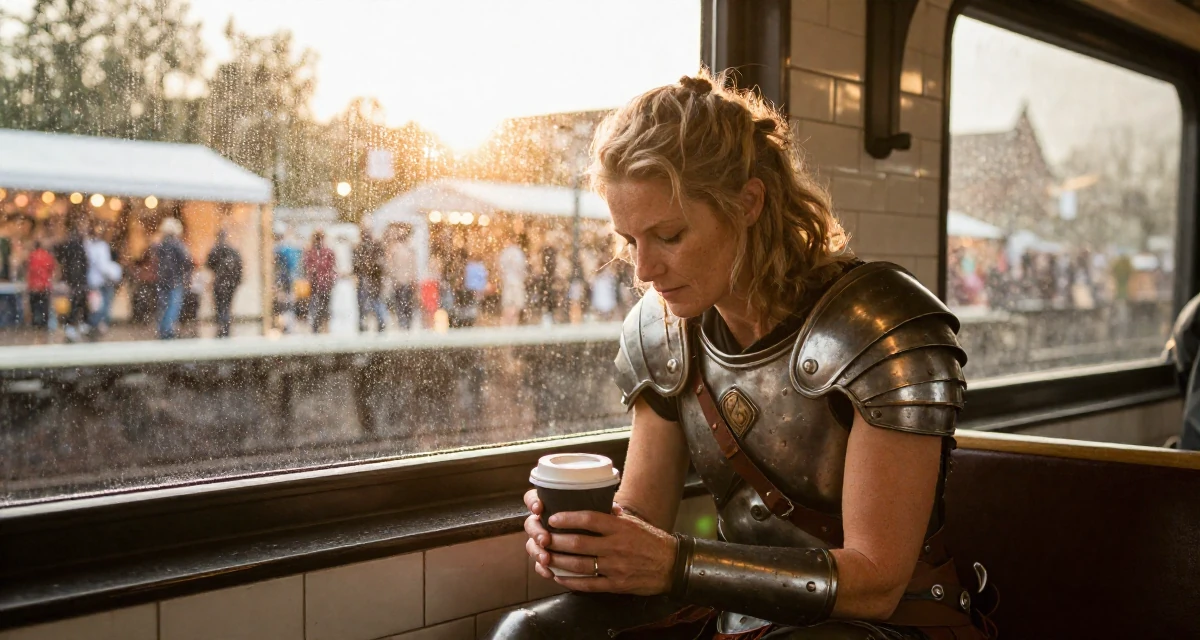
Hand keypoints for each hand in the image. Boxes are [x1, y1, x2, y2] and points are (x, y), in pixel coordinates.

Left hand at [522, 489, 676, 595]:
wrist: (672, 565)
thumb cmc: (651, 541)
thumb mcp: (634, 522)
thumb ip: (614, 515)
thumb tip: (596, 502)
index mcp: (620, 528)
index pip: (589, 519)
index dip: (568, 518)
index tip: (553, 518)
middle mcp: (616, 546)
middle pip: (579, 543)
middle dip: (556, 541)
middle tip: (542, 538)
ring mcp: (615, 567)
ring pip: (579, 564)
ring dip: (559, 561)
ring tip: (545, 557)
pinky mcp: (616, 584)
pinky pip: (588, 584)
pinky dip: (571, 582)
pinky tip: (559, 577)